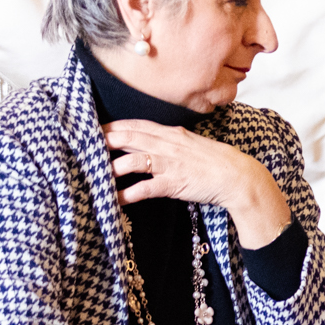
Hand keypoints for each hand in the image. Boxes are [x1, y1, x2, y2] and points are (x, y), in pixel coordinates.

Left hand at [106, 120, 291, 246]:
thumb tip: (156, 143)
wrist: (240, 177)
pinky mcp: (175, 183)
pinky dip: (128, 193)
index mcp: (173, 134)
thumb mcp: (194, 145)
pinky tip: (115, 199)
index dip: (114, 125)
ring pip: (134, 160)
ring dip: (112, 166)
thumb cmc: (219, 163)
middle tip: (84, 143)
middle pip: (129, 138)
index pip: (137, 125)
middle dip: (105, 140)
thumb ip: (173, 142)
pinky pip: (146, 187)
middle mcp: (169, 145)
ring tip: (95, 172)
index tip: (96, 127)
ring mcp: (171, 164)